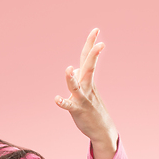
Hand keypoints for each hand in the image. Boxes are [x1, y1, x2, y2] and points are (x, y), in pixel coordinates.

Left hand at [54, 29, 117, 146]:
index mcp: (88, 81)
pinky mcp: (77, 110)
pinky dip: (63, 102)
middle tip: (100, 43)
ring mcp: (83, 98)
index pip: (88, 59)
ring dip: (71, 78)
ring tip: (68, 69)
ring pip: (76, 86)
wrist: (102, 129)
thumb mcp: (86, 90)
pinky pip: (69, 105)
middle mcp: (87, 87)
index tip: (96, 30)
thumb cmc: (92, 108)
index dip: (91, 45)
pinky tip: (56, 99)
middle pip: (89, 68)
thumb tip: (74, 69)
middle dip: (93, 55)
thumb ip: (80, 78)